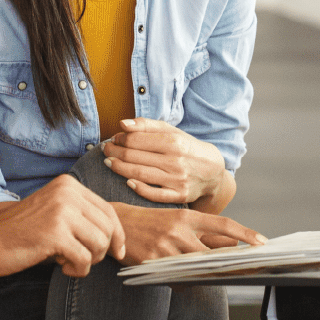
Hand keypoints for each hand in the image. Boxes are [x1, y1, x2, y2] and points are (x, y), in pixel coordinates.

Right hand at [0, 175, 125, 277]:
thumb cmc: (20, 232)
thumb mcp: (54, 213)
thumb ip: (81, 216)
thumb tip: (116, 236)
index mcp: (68, 185)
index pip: (108, 210)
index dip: (118, 234)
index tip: (118, 252)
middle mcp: (67, 193)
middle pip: (108, 228)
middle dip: (101, 250)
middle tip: (80, 258)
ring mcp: (61, 212)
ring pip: (100, 244)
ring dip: (88, 260)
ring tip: (67, 261)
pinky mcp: (54, 234)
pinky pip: (84, 259)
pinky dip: (77, 270)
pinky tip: (61, 267)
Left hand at [104, 118, 226, 204]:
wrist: (213, 172)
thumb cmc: (188, 149)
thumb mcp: (173, 132)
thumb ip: (147, 125)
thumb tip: (123, 123)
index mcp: (174, 142)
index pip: (137, 139)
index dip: (120, 138)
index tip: (114, 138)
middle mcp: (176, 161)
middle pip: (135, 156)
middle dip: (115, 152)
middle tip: (105, 150)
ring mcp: (177, 180)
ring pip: (140, 174)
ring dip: (119, 168)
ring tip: (108, 163)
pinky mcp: (179, 196)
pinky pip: (154, 194)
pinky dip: (138, 188)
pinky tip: (127, 182)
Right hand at [110, 203, 267, 265]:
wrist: (115, 222)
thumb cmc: (151, 222)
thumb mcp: (178, 220)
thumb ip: (204, 233)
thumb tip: (232, 244)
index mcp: (187, 216)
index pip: (223, 224)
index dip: (245, 233)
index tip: (262, 242)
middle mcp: (178, 230)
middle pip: (212, 252)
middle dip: (226, 263)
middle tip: (241, 269)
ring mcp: (165, 247)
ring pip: (195, 267)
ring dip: (203, 274)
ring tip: (207, 274)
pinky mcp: (152, 262)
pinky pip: (175, 278)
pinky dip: (182, 281)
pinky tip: (182, 279)